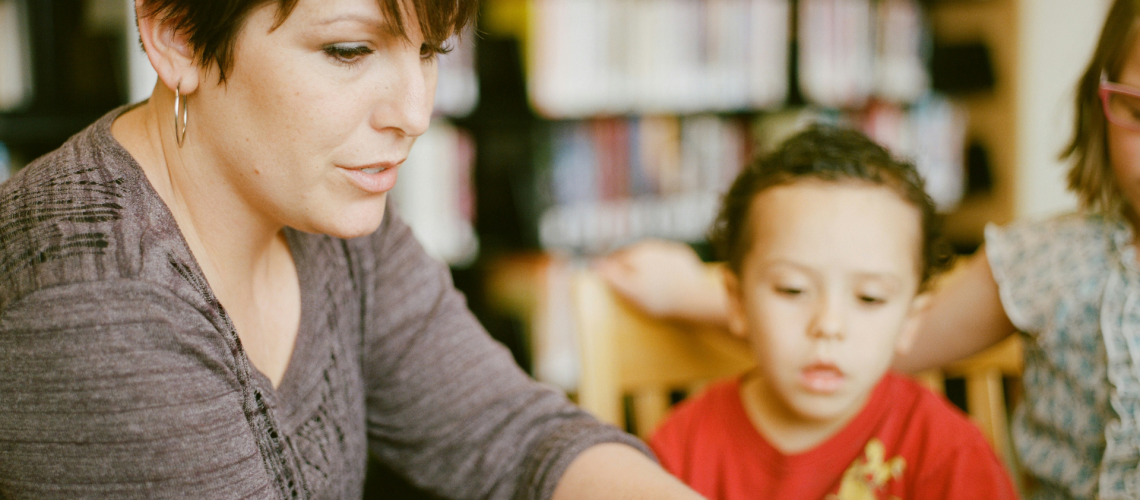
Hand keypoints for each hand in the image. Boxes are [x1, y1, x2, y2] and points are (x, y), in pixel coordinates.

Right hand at [593, 240, 728, 327]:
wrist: (694, 298)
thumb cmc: (659, 298)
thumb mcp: (630, 291)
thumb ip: (611, 276)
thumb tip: (594, 263)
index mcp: (636, 254)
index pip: (614, 259)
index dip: (609, 270)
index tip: (608, 282)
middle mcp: (651, 246)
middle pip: (632, 256)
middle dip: (627, 266)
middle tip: (627, 285)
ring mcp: (669, 250)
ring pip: (650, 256)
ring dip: (645, 265)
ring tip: (645, 283)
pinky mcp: (683, 257)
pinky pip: (667, 260)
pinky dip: (663, 267)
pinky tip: (664, 279)